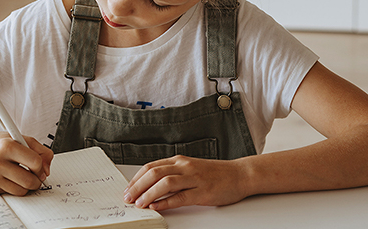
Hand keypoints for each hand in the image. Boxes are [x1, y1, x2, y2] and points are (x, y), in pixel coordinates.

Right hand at [0, 131, 52, 195]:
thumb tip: (47, 170)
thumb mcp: (20, 138)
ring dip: (26, 185)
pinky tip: (9, 177)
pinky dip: (14, 187)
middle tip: (35, 175)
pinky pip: (11, 193)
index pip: (35, 162)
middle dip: (37, 180)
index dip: (41, 166)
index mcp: (6, 146)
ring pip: (22, 191)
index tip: (40, 166)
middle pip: (30, 181)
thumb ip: (40, 150)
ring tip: (22, 175)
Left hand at [123, 155, 249, 210]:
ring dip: (149, 193)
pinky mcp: (202, 192)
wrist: (240, 174)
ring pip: (165, 183)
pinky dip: (166, 202)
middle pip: (154, 173)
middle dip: (137, 186)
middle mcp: (184, 167)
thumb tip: (151, 186)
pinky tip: (156, 207)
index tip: (127, 189)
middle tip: (127, 197)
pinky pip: (181, 197)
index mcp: (179, 161)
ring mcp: (194, 179)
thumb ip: (173, 174)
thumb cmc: (215, 174)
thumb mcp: (190, 169)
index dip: (136, 178)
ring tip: (139, 203)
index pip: (151, 167)